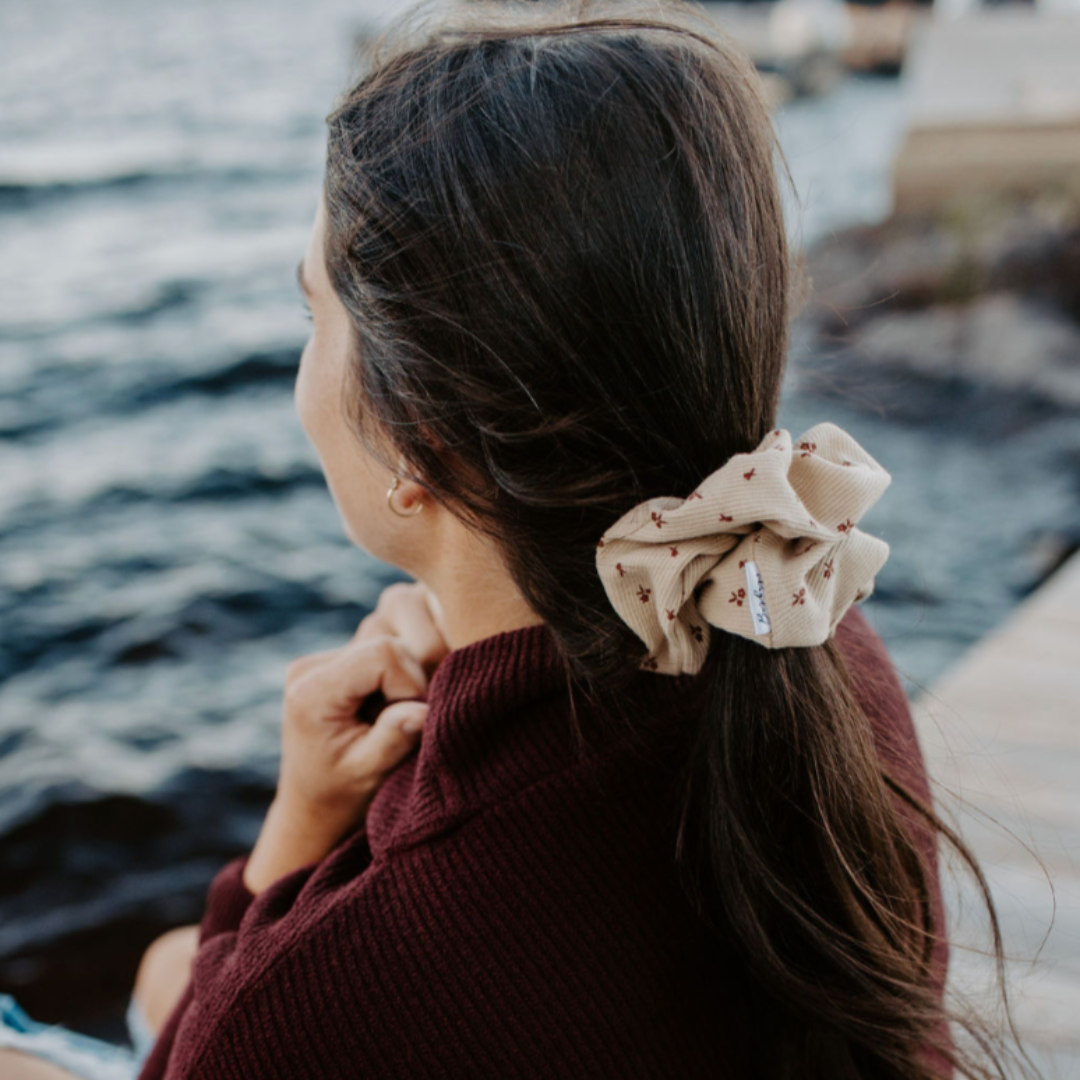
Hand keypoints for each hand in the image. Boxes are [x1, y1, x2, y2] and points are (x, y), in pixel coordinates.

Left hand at [243, 581, 450, 892]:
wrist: (312, 804)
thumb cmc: (341, 794)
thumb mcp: (369, 773)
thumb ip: (394, 737)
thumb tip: (425, 709)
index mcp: (311, 691)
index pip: (382, 654)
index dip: (409, 683)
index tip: (408, 721)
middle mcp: (309, 667)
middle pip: (388, 645)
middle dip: (409, 683)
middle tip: (400, 724)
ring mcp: (320, 660)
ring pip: (389, 646)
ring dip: (403, 682)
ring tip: (387, 720)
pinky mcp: (335, 661)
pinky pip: (383, 653)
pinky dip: (395, 681)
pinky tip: (383, 710)